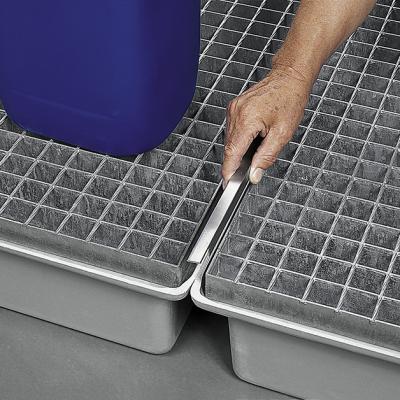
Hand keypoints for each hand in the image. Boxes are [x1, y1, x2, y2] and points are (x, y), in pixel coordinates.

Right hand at [222, 66, 311, 184]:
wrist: (289, 77)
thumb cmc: (290, 100)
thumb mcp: (282, 134)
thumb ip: (266, 157)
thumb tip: (254, 174)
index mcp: (246, 120)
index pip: (232, 153)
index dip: (229, 171)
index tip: (228, 183)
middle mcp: (236, 113)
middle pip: (230, 148)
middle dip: (237, 162)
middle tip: (249, 170)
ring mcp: (233, 109)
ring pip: (230, 140)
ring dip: (240, 149)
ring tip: (258, 145)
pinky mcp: (234, 108)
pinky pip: (233, 131)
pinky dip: (240, 139)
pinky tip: (254, 137)